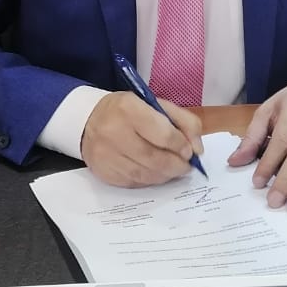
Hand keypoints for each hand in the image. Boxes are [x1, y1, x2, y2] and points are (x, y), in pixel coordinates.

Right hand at [80, 92, 204, 187]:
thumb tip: (198, 149)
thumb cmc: (129, 111)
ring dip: (165, 176)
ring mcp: (106, 155)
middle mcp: (114, 132)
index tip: (190, 151)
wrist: (89, 120)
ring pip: (144, 174)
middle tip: (186, 167)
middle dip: (176, 166)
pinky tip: (156, 174)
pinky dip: (149, 181)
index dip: (181, 146)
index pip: (163, 134)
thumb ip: (183, 121)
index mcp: (129, 109)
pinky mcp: (103, 172)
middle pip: (154, 158)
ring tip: (174, 170)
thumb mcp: (156, 104)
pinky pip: (133, 183)